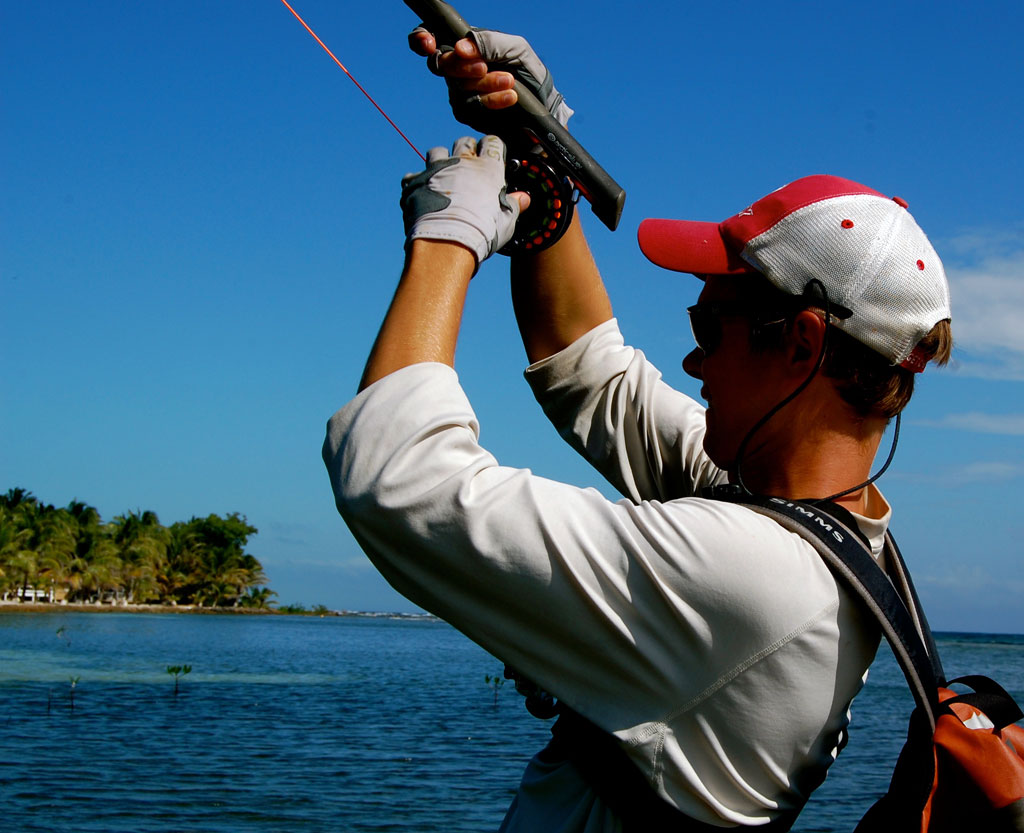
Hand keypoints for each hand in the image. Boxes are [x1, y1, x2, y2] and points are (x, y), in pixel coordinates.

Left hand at [401, 135, 529, 267]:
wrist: (447, 241)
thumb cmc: (482, 231)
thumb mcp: (507, 220)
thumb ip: (514, 204)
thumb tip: (524, 199)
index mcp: (488, 168)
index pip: (492, 143)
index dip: (492, 148)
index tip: (492, 157)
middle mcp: (461, 162)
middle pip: (464, 142)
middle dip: (466, 151)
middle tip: (468, 166)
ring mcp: (436, 170)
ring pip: (437, 152)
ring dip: (440, 160)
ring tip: (443, 176)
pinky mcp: (415, 182)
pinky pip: (414, 176)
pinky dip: (418, 183)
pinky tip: (423, 194)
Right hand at [409, 28, 572, 130]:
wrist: (542, 102)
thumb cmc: (527, 70)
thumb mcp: (515, 47)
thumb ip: (489, 42)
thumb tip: (460, 48)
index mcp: (465, 46)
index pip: (432, 38)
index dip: (422, 40)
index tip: (429, 44)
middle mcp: (458, 68)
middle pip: (441, 65)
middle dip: (461, 67)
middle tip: (484, 67)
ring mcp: (460, 92)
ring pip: (458, 88)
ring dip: (485, 84)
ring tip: (510, 82)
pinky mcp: (468, 113)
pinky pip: (470, 107)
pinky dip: (491, 101)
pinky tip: (509, 97)